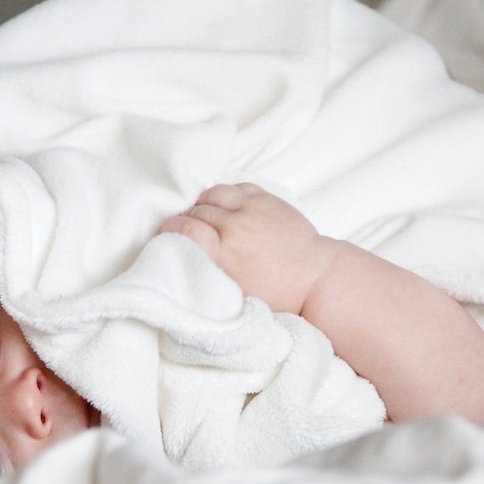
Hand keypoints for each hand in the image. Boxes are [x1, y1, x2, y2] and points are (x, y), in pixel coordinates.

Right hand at [161, 183, 339, 313]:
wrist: (314, 279)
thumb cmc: (275, 295)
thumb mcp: (234, 296)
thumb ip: (206, 275)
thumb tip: (180, 264)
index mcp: (226, 255)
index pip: (184, 228)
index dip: (171, 229)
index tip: (169, 236)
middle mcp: (237, 228)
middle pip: (196, 211)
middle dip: (187, 220)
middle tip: (189, 233)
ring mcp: (253, 209)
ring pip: (213, 194)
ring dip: (204, 205)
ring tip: (207, 220)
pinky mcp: (267, 199)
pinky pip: (235, 187)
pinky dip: (225, 196)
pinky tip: (225, 209)